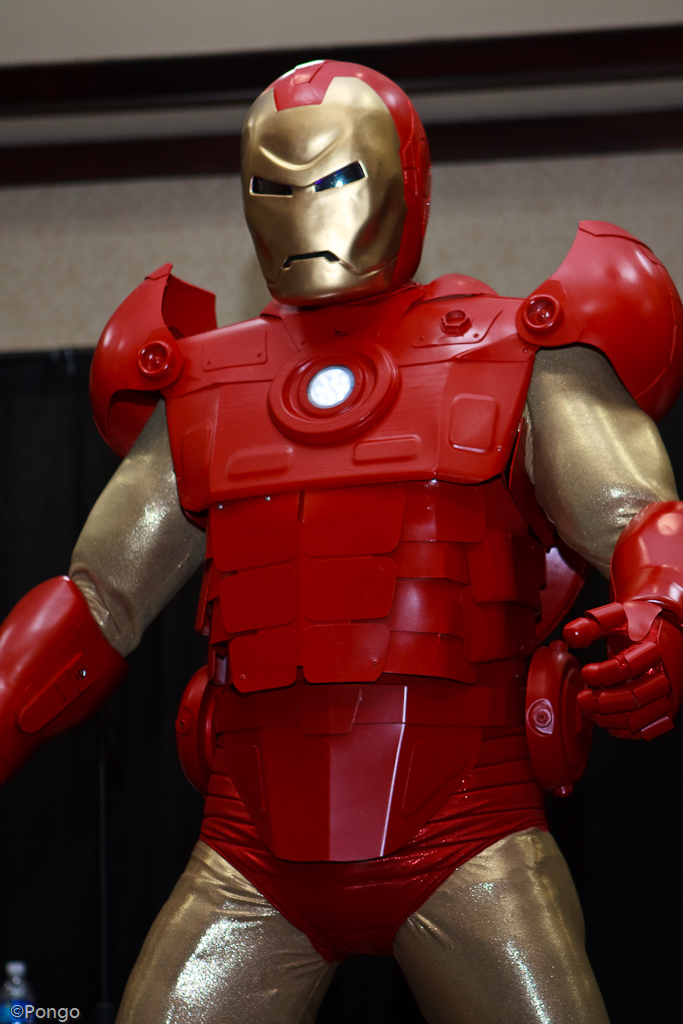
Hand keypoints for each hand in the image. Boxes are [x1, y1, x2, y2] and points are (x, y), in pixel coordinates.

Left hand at [563, 601, 682, 739]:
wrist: (665, 631)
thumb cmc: (637, 624)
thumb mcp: (616, 616)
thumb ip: (591, 624)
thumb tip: (569, 635)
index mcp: (654, 648)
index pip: (627, 667)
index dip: (601, 674)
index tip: (584, 672)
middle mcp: (665, 674)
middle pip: (635, 696)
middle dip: (604, 702)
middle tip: (582, 700)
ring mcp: (668, 695)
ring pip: (641, 717)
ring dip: (611, 718)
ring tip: (589, 712)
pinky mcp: (666, 709)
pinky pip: (647, 729)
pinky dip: (625, 730)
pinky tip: (606, 721)